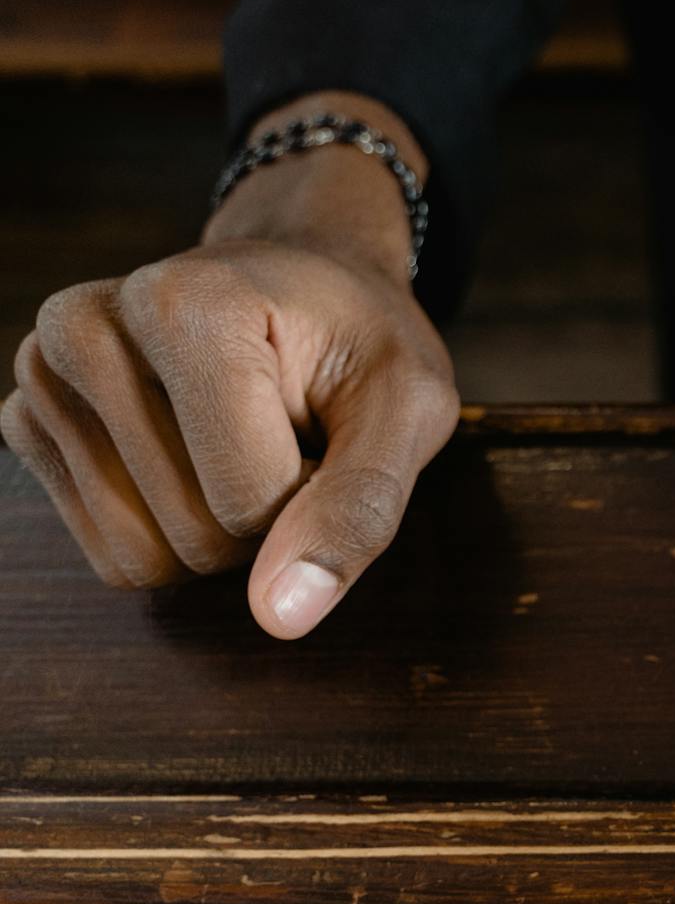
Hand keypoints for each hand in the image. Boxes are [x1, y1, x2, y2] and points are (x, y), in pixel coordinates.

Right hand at [0, 93, 458, 638]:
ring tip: (247, 440)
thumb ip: (358, 509)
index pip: (247, 502)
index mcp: (183, 306)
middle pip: (193, 535)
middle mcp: (86, 329)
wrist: (306, 287)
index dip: (312, 496)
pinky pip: (110, 553)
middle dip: (267, 518)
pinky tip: (196, 453)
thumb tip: (281, 617)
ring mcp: (43, 376)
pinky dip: (171, 529)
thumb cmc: (364, 343)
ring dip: (219, 530)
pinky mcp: (27, 420)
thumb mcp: (408, 411)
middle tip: (291, 433)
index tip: (327, 428)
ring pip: (142, 557)